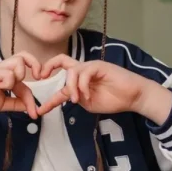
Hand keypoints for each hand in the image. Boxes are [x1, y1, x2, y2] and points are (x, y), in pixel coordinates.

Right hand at [0, 52, 40, 118]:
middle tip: (37, 79)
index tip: (35, 112)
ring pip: (18, 61)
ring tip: (9, 88)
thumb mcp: (2, 104)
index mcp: (6, 74)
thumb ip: (16, 103)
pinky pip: (7, 73)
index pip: (26, 80)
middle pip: (25, 56)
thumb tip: (31, 108)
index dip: (33, 99)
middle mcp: (2, 68)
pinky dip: (8, 83)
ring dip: (20, 76)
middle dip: (36, 65)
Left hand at [36, 55, 161, 116]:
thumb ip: (76, 98)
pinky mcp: (99, 66)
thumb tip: (66, 97)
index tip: (38, 110)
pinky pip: (84, 73)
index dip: (49, 98)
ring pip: (72, 71)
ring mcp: (91, 67)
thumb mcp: (89, 103)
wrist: (133, 97)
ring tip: (77, 100)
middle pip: (61, 60)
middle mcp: (83, 70)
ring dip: (71, 87)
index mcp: (79, 80)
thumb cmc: (113, 100)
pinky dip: (82, 85)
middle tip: (42, 78)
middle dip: (48, 66)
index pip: (60, 84)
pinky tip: (87, 95)